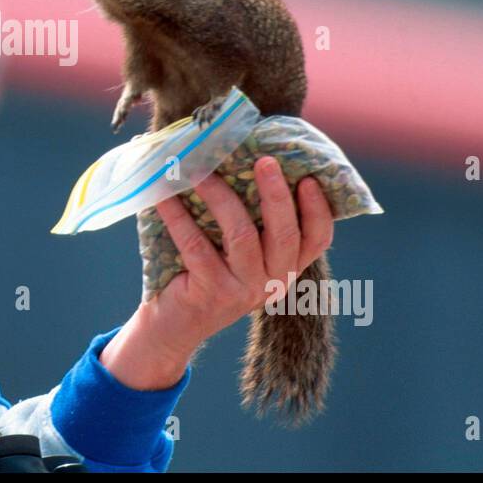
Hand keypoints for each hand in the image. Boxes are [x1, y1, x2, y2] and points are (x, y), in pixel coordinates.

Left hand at [99, 157, 333, 388]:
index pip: (317, 240)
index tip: (309, 178)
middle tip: (264, 160)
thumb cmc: (209, 272)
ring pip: (241, 235)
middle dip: (276, 193)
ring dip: (219, 196)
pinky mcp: (212, 293)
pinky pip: (196, 245)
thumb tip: (243, 159)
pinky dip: (179, 216)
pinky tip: (165, 195)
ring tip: (200, 170)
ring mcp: (244, 290)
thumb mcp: (239, 252)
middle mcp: (273, 282)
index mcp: (286, 268)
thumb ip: (252, 219)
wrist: (175, 324)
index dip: (317, 209)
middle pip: (285, 234)